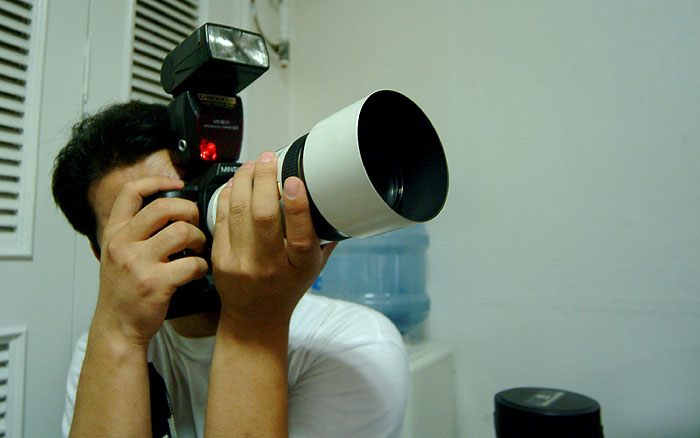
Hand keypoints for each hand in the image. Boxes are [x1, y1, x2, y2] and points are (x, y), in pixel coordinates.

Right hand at [94, 176, 208, 345]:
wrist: (117, 328)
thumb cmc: (124, 292)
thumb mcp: (117, 255)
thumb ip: (135, 232)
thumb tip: (169, 209)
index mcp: (114, 233)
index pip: (131, 192)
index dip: (157, 181)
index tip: (178, 184)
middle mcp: (123, 244)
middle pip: (164, 206)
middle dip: (189, 211)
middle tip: (195, 224)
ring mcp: (138, 264)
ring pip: (182, 232)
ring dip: (199, 238)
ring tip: (198, 248)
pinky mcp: (155, 284)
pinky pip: (192, 264)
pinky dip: (202, 266)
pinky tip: (199, 271)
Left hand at [211, 151, 336, 325]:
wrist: (254, 318)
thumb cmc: (287, 289)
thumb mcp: (314, 267)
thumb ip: (324, 236)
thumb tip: (334, 200)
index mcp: (298, 268)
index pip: (300, 236)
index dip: (297, 205)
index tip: (295, 180)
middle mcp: (268, 266)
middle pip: (263, 216)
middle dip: (264, 179)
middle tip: (269, 159)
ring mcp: (240, 262)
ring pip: (238, 211)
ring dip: (244, 180)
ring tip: (252, 165)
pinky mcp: (220, 258)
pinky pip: (221, 217)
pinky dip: (228, 194)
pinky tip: (236, 182)